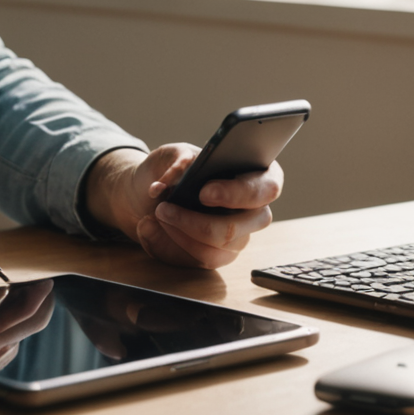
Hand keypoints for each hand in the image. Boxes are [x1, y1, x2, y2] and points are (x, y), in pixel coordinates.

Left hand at [82, 145, 281, 268]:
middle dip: (200, 221)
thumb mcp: (171, 154)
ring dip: (180, 234)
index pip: (267, 187)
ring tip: (154, 215)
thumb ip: (177, 159)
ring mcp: (239, 236)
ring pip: (219, 248)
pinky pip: (198, 260)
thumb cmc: (170, 169)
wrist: (146, 194)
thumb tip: (178, 176)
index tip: (204, 192)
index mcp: (254, 176)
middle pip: (243, 227)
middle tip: (164, 208)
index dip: (238, 193)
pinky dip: (167, 246)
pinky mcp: (218, 256)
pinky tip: (149, 228)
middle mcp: (253, 210)